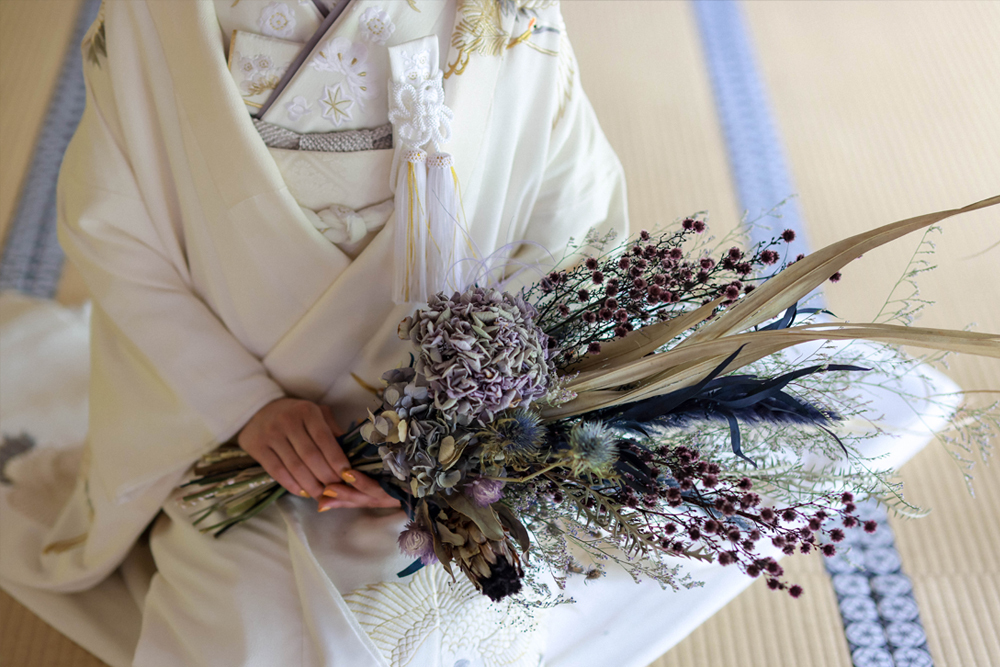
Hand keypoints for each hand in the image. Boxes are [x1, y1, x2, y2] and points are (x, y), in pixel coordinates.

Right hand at [237, 398, 399, 509]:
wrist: (257, 410)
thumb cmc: (295, 414)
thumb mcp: (316, 413)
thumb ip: (333, 430)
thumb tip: (352, 452)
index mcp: (307, 411)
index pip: (325, 440)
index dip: (337, 460)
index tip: (348, 476)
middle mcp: (288, 421)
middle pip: (311, 456)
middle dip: (326, 477)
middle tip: (337, 490)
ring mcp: (271, 434)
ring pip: (295, 467)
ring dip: (311, 486)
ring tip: (322, 496)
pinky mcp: (257, 447)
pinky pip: (277, 472)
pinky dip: (292, 485)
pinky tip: (303, 492)